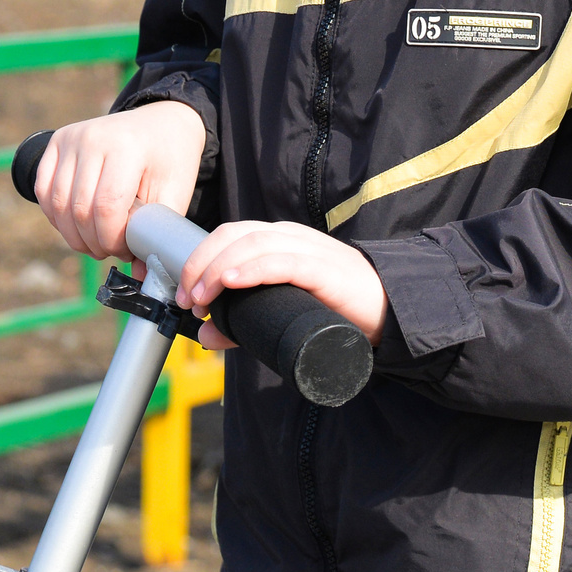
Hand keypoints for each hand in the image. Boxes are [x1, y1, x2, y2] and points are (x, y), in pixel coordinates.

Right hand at [33, 101, 207, 261]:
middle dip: (94, 242)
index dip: (112, 240)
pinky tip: (77, 226)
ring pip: (58, 205)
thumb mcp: (175, 193)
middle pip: (80, 210)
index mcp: (127, 147)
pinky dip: (56, 217)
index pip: (107, 207)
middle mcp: (93, 138)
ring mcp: (71, 138)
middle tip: (112, 250)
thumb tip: (140, 277)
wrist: (160, 122)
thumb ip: (156, 234)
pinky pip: (44, 191)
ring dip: (74, 235)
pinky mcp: (56, 142)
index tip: (126, 250)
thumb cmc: (169, 160)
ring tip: (96, 242)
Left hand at [173, 220, 386, 348]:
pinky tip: (232, 282)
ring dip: (217, 269)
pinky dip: (251, 269)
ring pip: (251, 243)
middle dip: (201, 264)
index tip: (182, 294)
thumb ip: (242, 324)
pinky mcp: (323, 269)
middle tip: (186, 299)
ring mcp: (306, 249)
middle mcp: (289, 237)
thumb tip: (204, 336)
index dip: (198, 259)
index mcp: (277, 241)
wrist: (389, 311)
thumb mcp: (280, 313)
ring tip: (202, 299)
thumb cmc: (333, 309)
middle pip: (232, 235)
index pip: (228, 236)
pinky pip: (281, 261)